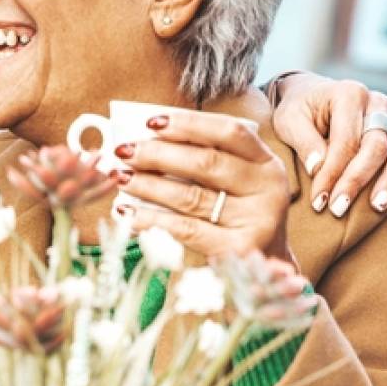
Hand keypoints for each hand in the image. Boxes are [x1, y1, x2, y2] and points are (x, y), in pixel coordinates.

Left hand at [113, 111, 292, 262]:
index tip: (152, 122)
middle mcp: (267, 189)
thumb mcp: (235, 179)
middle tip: (124, 151)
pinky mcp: (238, 249)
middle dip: (158, 154)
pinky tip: (127, 212)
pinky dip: (151, 219)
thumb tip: (146, 141)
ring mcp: (256, 221)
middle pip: (206, 163)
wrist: (267, 263)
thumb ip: (204, 157)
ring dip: (148, 185)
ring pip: (191, 196)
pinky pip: (185, 229)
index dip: (189, 123)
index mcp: (266, 162)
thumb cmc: (238, 210)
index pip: (229, 132)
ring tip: (120, 177)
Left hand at [269, 73, 386, 215]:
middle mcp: (378, 101)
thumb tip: (318, 168)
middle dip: (358, 181)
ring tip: (377, 207)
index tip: (320, 200)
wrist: (317, 97)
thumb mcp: (289, 120)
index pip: (345, 140)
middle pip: (377, 144)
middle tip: (340, 209)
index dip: (332, 173)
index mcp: (348, 94)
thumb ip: (304, 142)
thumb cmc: (302, 111)